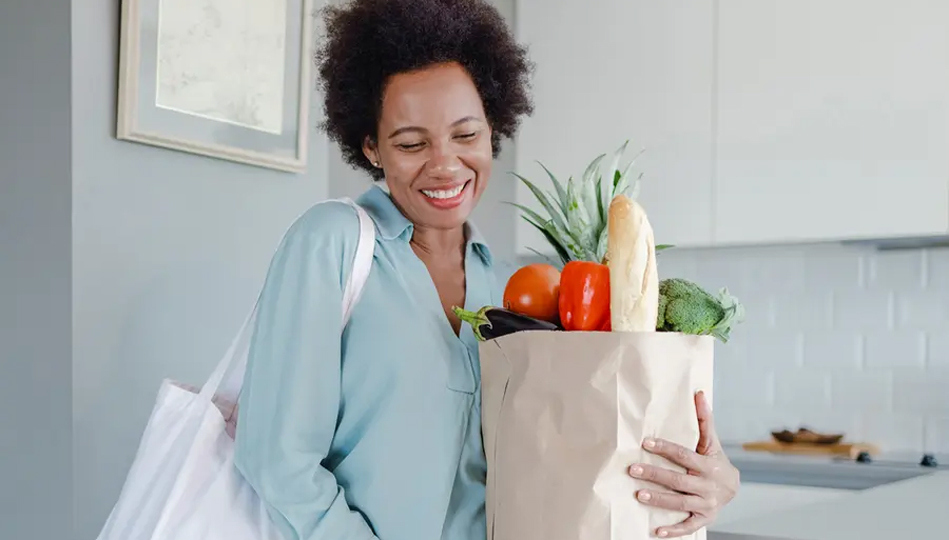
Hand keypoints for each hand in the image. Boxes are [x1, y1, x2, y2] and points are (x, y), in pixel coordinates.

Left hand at [627, 390, 739, 537]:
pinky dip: (673, 531)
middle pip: (677, 480)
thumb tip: (698, 393)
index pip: (684, 456)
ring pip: (679, 503)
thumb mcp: (711, 442)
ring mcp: (706, 504)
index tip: (646, 443)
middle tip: (632, 469)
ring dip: (658, 500)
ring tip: (638, 495)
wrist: (734, 487)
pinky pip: (688, 526)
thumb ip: (704, 420)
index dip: (665, 449)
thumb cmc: (715, 461)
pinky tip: (656, 531)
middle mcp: (707, 486)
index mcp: (708, 465)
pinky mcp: (703, 519)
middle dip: (654, 475)